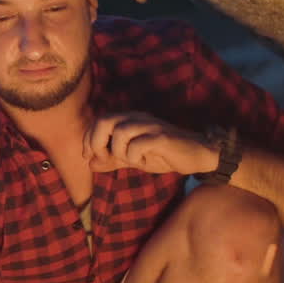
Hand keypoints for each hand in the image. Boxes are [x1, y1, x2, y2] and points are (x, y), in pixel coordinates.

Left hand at [84, 112, 216, 174]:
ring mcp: (150, 126)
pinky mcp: (162, 137)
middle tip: (104, 158)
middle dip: (96, 142)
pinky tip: (141, 161)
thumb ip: (111, 160)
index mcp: (128, 120)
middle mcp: (137, 118)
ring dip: (117, 151)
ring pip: (120, 132)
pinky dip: (134, 156)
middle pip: (105, 121)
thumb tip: (89, 164)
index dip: (88, 139)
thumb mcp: (132, 159)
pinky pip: (138, 144)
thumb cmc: (162, 155)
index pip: (98, 122)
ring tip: (128, 160)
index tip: (89, 156)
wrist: (195, 155)